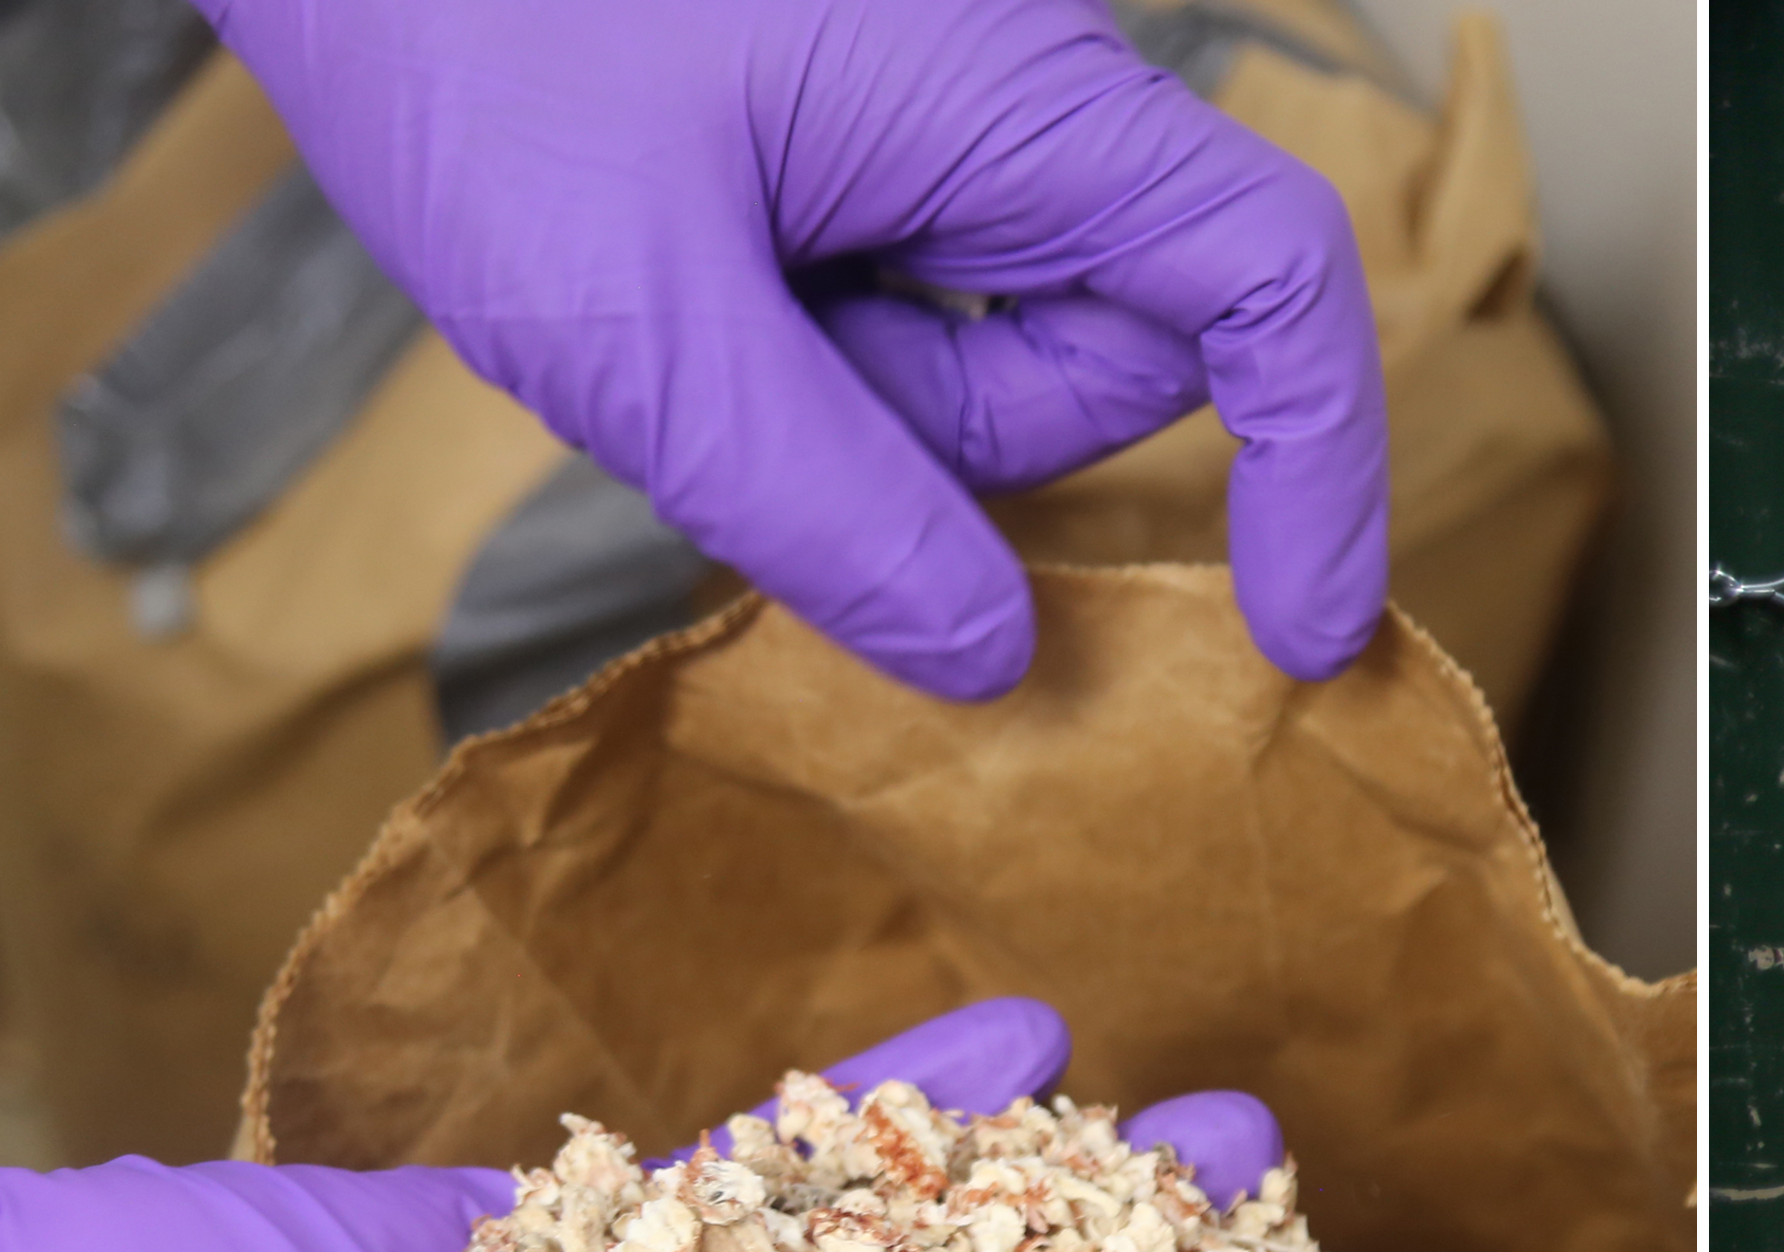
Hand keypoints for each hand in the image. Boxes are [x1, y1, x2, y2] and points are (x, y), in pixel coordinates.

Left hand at [200, 0, 1388, 694]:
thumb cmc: (462, 25)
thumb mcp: (627, 314)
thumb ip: (824, 502)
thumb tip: (992, 657)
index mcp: (1019, 95)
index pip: (1275, 279)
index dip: (1321, 466)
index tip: (1294, 637)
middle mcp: (1020, 84)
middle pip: (1115, 344)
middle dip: (958, 435)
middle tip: (745, 386)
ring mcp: (943, 93)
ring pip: (999, 335)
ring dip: (860, 390)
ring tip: (678, 300)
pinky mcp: (869, 110)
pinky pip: (912, 286)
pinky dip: (814, 338)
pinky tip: (678, 270)